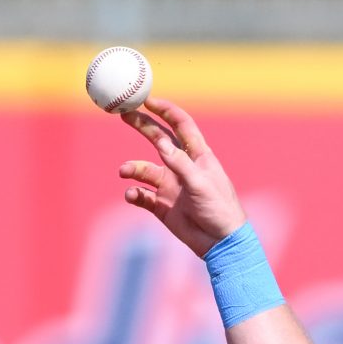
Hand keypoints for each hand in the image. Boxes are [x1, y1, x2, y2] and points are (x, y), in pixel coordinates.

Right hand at [117, 98, 247, 257]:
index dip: (165, 110)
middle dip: (142, 126)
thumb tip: (161, 143)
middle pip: (158, 139)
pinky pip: (141, 196)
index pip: (181, 125)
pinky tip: (131, 195)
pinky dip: (134, 194)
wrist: (220, 243)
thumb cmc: (219, 209)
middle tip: (123, 114)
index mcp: (197, 156)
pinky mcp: (162, 206)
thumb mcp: (201, 183)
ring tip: (124, 172)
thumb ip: (180, 163)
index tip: (147, 100)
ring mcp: (170, 186)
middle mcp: (181, 167)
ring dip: (132, 168)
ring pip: (144, 170)